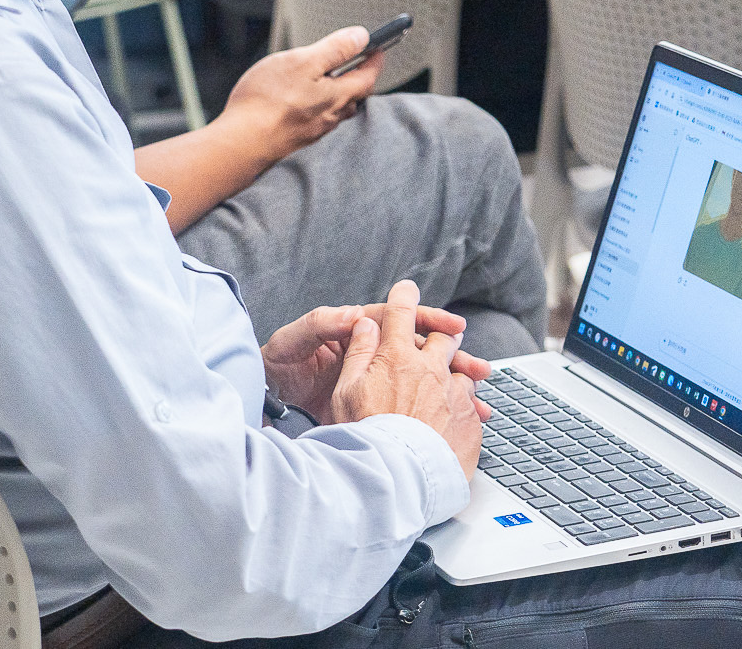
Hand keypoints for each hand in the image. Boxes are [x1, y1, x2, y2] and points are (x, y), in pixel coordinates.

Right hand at [218, 27, 382, 165]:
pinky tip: (304, 100)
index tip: (380, 48)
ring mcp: (313, 129)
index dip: (375, 60)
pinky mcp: (296, 138)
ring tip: (332, 80)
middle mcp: (330, 116)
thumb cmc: (267, 102)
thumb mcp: (303, 62)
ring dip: (339, 93)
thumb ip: (335, 49)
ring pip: (336, 109)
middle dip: (359, 77)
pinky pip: (317, 119)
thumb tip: (361, 37)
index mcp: (337, 96)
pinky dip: (318, 105)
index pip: (368, 77)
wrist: (239, 144)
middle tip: (359, 62)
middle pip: (354, 95)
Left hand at [262, 296, 491, 421]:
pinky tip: (454, 427)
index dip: (430, 321)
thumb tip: (356, 314)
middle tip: (479, 369)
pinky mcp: (373, 407)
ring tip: (478, 405)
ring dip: (452, 393)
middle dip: (453, 360)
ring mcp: (375, 381)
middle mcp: (371, 354)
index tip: (454, 325)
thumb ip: (322, 324)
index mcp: (356, 330)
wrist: (262, 401)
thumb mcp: (294, 341)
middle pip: (421, 352)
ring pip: (422, 383)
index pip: (402, 322)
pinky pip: (411, 410)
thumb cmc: (276, 365)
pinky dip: (435, 418)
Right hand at [329, 281, 487, 482]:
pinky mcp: (469, 419)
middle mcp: (430, 369)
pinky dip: (466, 404)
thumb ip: (358, 353)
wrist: (399, 480)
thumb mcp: (346, 392)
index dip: (403, 296)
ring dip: (457, 372)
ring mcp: (453, 393)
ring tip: (454, 382)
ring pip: (462, 370)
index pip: (401, 312)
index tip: (406, 289)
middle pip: (443, 337)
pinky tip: (458, 416)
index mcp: (397, 357)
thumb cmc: (365, 437)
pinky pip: (472, 403)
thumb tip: (366, 324)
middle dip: (442, 333)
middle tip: (445, 335)